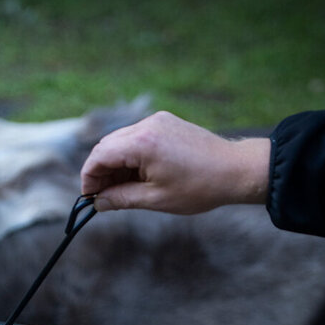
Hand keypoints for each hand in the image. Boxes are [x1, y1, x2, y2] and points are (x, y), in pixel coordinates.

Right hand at [80, 110, 269, 214]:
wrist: (235, 170)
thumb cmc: (199, 187)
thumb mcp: (155, 199)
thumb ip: (121, 199)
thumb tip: (99, 203)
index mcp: (142, 143)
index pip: (99, 155)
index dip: (89, 177)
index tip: (89, 197)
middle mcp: (147, 125)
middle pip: (107, 146)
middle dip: (100, 171)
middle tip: (102, 197)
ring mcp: (157, 121)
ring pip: (121, 142)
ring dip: (115, 165)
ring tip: (120, 191)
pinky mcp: (166, 123)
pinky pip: (137, 138)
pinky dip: (130, 157)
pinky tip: (136, 178)